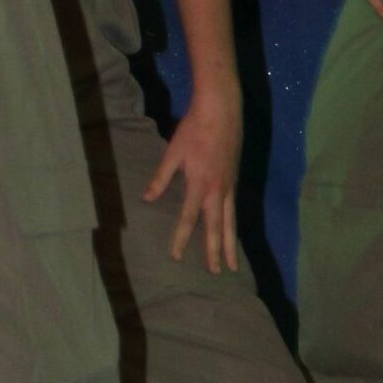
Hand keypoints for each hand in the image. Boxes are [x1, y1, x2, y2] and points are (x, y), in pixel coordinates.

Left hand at [148, 85, 240, 274]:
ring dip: (232, 244)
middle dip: (216, 251)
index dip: (181, 239)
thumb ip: (161, 177)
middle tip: (216, 273)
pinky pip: (235, 209)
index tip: (177, 257)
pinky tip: (233, 232)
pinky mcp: (235, 179)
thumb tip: (147, 198)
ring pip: (231, 221)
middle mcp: (218, 190)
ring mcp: (230, 185)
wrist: (222, 109)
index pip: (189, 218)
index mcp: (200, 184)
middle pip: (217, 227)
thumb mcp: (173, 152)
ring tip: (233, 264)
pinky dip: (234, 225)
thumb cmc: (194, 128)